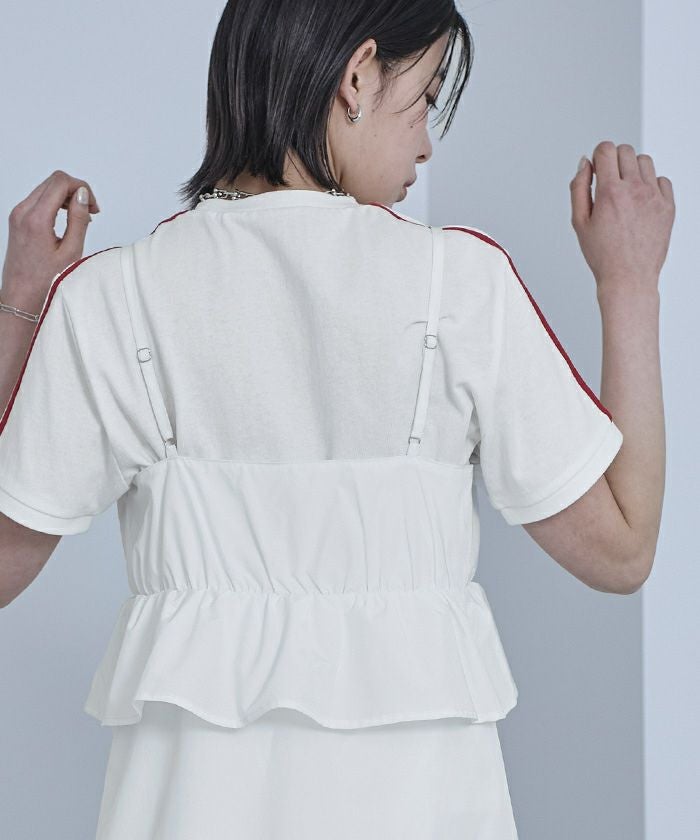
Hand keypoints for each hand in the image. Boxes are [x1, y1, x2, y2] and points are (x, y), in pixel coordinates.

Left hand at [1, 170, 100, 311]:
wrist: (21, 296)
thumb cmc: (46, 281)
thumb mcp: (71, 251)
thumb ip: (79, 219)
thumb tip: (83, 195)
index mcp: (36, 219)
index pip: (60, 182)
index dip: (82, 188)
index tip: (93, 207)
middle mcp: (23, 211)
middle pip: (53, 181)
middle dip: (76, 190)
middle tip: (91, 210)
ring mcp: (18, 214)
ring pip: (46, 188)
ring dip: (67, 196)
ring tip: (81, 216)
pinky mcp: (18, 219)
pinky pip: (39, 199)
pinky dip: (56, 203)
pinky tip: (67, 219)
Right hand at [570, 141, 674, 295]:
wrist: (628, 278)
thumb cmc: (603, 255)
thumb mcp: (579, 222)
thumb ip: (578, 188)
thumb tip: (585, 164)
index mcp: (610, 192)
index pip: (606, 149)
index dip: (598, 156)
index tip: (596, 169)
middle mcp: (635, 190)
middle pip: (625, 151)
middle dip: (613, 160)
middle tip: (608, 181)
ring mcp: (654, 197)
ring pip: (645, 161)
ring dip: (632, 169)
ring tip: (625, 191)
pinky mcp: (668, 206)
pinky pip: (662, 180)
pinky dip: (651, 184)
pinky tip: (640, 201)